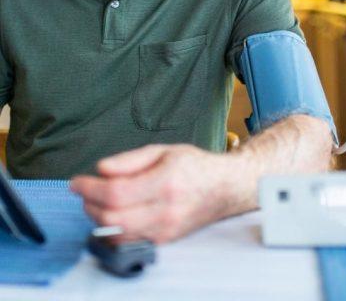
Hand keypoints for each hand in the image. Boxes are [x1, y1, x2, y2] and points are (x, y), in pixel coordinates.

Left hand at [71, 144, 250, 243]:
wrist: (223, 188)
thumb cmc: (194, 165)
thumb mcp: (164, 151)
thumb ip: (130, 160)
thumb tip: (101, 169)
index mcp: (166, 182)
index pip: (116, 193)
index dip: (90, 188)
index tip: (77, 182)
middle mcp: (166, 211)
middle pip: (112, 219)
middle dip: (89, 205)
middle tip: (84, 191)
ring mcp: (166, 230)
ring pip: (117, 234)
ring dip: (98, 218)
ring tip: (97, 200)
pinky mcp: (165, 240)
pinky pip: (129, 241)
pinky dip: (112, 229)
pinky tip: (112, 213)